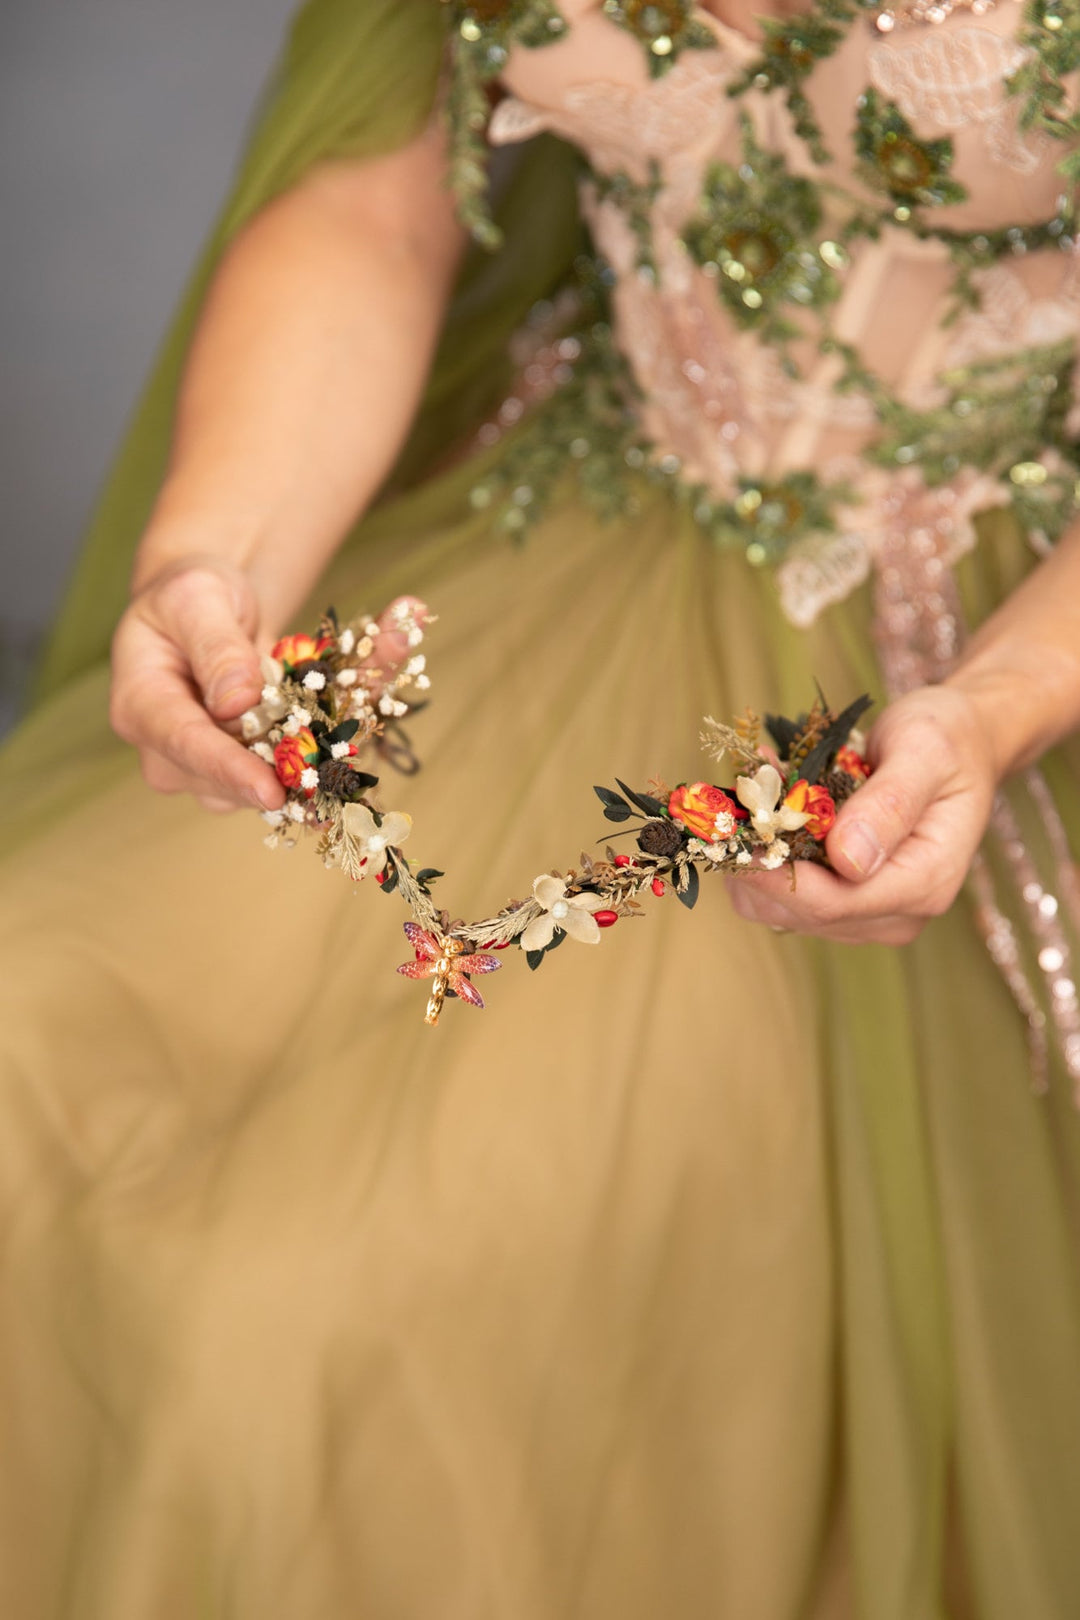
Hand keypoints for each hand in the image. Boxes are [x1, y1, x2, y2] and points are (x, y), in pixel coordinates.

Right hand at [110, 557, 425, 812]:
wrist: (207, 610)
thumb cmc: (191, 596)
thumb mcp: (197, 598)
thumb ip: (215, 645)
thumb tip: (237, 701)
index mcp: (142, 709)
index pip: (187, 747)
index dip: (230, 771)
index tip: (270, 790)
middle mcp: (173, 753)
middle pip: (232, 780)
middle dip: (291, 767)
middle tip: (345, 755)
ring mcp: (214, 769)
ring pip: (273, 782)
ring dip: (326, 755)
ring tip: (372, 708)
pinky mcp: (254, 770)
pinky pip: (299, 769)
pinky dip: (341, 740)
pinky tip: (375, 704)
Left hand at [725, 685, 999, 944]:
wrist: (960, 746)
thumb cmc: (947, 741)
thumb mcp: (924, 752)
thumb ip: (890, 804)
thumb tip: (848, 860)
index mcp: (925, 883)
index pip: (835, 903)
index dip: (777, 873)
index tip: (737, 835)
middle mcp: (897, 914)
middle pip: (802, 911)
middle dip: (760, 857)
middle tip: (738, 797)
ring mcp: (868, 914)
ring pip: (780, 907)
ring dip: (754, 853)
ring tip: (757, 792)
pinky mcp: (842, 903)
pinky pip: (781, 893)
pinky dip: (762, 853)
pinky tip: (765, 808)